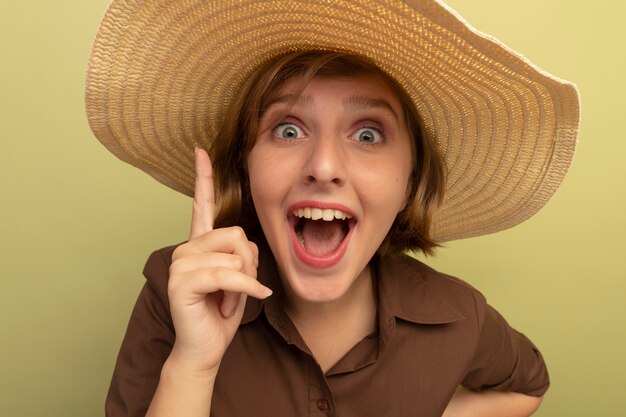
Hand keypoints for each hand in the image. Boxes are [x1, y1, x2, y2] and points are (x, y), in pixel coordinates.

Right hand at [166, 148, 271, 375]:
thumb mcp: (241, 276)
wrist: (206, 348)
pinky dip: (240, 291)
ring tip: (227, 302)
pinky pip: (226, 275)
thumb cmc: (223, 311)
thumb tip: (244, 245)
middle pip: (236, 235)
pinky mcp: (180, 282)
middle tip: (236, 291)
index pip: (202, 204)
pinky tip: (233, 307)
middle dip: (248, 266)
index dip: (203, 177)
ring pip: (234, 255)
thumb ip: (242, 253)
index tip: (201, 151)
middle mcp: (187, 248)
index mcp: (200, 243)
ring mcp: (180, 263)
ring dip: (242, 284)